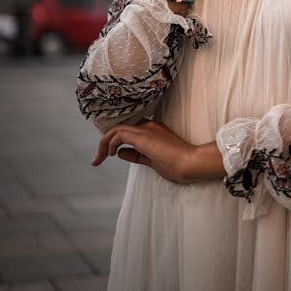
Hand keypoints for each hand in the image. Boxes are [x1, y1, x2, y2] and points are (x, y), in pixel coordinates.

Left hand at [91, 120, 223, 182]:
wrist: (192, 163)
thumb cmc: (178, 164)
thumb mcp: (152, 160)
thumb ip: (136, 155)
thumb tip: (120, 152)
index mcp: (153, 130)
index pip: (128, 129)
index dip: (114, 140)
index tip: (107, 154)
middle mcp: (148, 125)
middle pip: (119, 127)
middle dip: (105, 142)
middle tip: (98, 158)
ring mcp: (146, 130)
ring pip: (117, 128)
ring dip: (104, 143)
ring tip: (100, 158)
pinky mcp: (144, 137)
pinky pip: (120, 134)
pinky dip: (111, 143)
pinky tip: (111, 155)